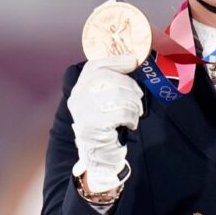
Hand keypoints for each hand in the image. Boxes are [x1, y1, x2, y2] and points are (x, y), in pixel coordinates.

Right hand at [67, 54, 143, 192]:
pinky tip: (131, 123)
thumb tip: (131, 60)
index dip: (115, 61)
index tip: (132, 62)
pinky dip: (132, 117)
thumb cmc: (107, 123)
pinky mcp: (92, 126)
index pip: (94, 67)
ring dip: (134, 104)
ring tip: (135, 112)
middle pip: (109, 79)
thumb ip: (112, 82)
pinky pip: (120, 113)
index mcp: (79, 88)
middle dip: (130, 87)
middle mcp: (77, 98)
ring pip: (117, 95)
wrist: (99, 154)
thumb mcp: (105, 100)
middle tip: (138, 97)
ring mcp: (83, 112)